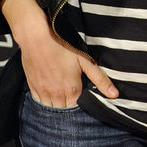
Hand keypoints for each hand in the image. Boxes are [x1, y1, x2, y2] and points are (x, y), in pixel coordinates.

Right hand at [1, 0, 116, 105]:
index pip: (78, 108)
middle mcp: (56, 94)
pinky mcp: (32, 86)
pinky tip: (49, 92)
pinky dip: (44, 99)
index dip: (81, 104)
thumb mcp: (85, 60)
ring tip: (61, 95)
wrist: (36, 36)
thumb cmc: (62, 45)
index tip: (82, 97)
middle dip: (69, 106)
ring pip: (51, 107)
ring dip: (56, 104)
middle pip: (64, 110)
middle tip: (71, 96)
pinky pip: (38, 101)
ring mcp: (42, 91)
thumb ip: (100, 79)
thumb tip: (114, 94)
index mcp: (71, 89)